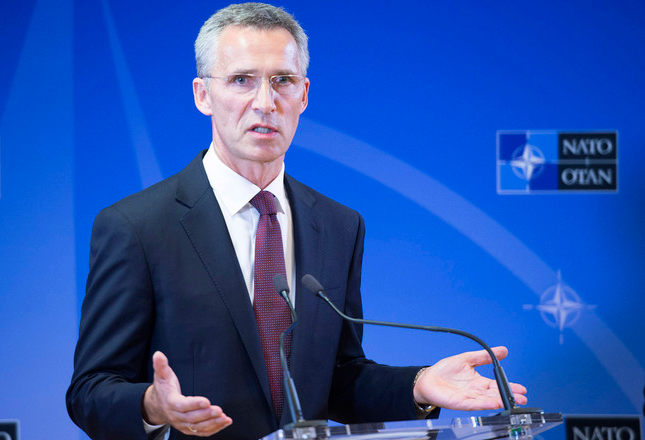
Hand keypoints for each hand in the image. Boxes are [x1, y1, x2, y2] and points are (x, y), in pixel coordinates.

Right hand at [142, 351, 232, 435]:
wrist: (157, 406)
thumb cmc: (163, 388)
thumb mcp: (161, 375)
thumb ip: (161, 365)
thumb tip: (158, 354)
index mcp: (170, 402)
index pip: (182, 405)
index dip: (194, 404)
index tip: (207, 401)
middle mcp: (176, 416)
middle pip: (192, 418)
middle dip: (206, 415)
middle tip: (219, 410)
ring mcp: (182, 424)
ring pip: (197, 427)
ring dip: (212, 423)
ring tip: (224, 418)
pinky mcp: (188, 428)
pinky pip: (201, 432)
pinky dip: (214, 429)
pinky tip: (225, 423)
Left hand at [413, 346, 527, 410]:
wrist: (428, 378)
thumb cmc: (445, 370)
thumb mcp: (467, 359)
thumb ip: (484, 356)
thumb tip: (503, 350)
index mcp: (478, 382)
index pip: (497, 385)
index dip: (509, 386)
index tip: (522, 389)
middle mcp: (475, 391)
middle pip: (495, 394)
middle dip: (509, 396)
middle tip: (522, 398)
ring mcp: (468, 398)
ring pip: (486, 401)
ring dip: (499, 401)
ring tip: (511, 401)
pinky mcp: (459, 403)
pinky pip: (473, 404)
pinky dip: (483, 404)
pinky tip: (492, 403)